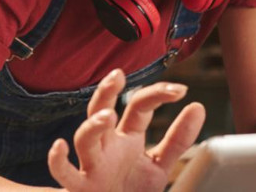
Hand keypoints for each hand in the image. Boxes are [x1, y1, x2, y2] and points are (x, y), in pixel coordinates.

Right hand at [47, 69, 205, 191]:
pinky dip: (57, 160)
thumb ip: (178, 139)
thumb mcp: (160, 164)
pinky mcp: (81, 187)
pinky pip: (64, 173)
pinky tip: (61, 147)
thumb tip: (198, 107)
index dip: (157, 94)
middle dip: (106, 92)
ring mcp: (92, 164)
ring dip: (92, 126)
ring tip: (106, 117)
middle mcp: (107, 146)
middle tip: (117, 75)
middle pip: (101, 110)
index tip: (180, 91)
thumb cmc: (132, 191)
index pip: (138, 106)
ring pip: (85, 139)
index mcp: (126, 137)